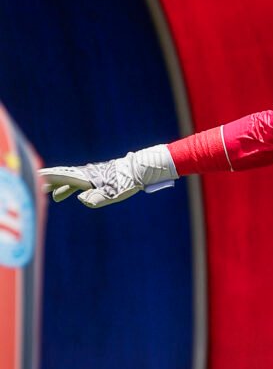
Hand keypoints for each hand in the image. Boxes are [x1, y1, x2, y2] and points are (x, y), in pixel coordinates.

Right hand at [40, 145, 177, 207]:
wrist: (141, 169)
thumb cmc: (127, 182)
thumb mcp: (113, 194)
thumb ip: (96, 198)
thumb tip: (81, 199)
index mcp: (88, 177)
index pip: (64, 177)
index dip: (49, 179)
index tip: (35, 178)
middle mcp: (88, 173)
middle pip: (65, 177)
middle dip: (50, 182)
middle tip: (36, 186)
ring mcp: (94, 174)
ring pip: (73, 180)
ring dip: (62, 186)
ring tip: (55, 198)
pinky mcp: (100, 177)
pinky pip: (82, 182)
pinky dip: (74, 187)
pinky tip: (74, 193)